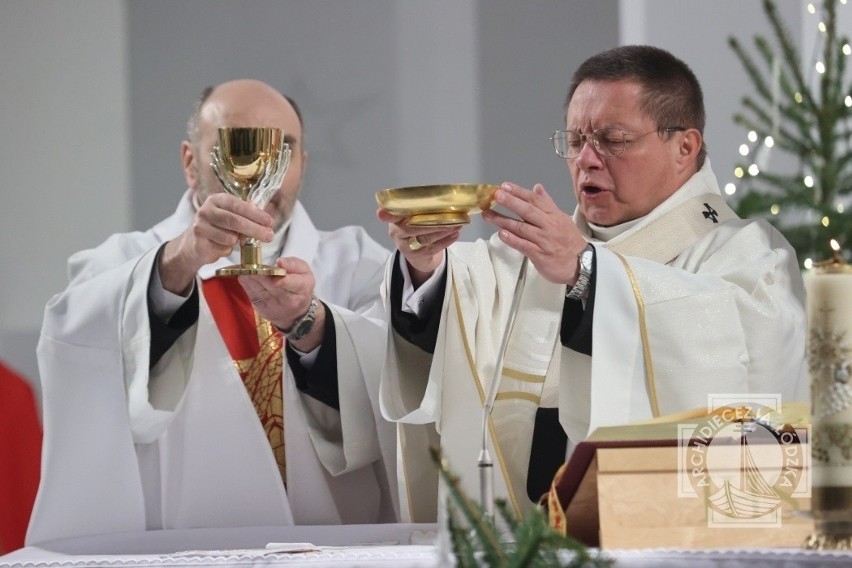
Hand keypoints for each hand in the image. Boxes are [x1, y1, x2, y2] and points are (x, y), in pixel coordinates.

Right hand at [159, 193, 274, 293]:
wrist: (194, 243)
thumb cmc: (218, 227)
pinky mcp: (199, 244)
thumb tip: (265, 217)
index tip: (270, 222)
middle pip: (234, 221)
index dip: (255, 214)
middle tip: (269, 236)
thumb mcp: (230, 214)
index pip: (238, 205)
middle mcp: (206, 211)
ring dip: (238, 242)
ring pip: (229, 238)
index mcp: (216, 200)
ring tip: (236, 240)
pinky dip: (228, 250)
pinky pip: (222, 250)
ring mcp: (200, 227)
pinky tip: (222, 246)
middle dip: (255, 230)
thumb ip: (246, 213)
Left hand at [239, 257, 325, 350]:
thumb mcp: (304, 272)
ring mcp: (275, 307)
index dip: (281, 278)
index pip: (292, 283)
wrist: (297, 312)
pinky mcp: (264, 311)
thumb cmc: (300, 287)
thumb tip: (280, 262)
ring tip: (245, 271)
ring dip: (251, 281)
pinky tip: (244, 278)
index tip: (272, 269)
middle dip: (262, 276)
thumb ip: (294, 264)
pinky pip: (254, 298)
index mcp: (302, 288)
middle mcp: (289, 301)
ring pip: (262, 292)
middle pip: (273, 288)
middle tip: (252, 266)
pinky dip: (247, 287)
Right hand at [377, 208, 460, 287]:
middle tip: (450, 218)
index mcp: (394, 220)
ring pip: (425, 239)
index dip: (386, 214)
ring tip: (457, 225)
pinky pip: (433, 249)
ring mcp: (406, 247)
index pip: (390, 216)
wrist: (417, 254)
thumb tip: (442, 198)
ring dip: (443, 231)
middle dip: (432, 223)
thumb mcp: (413, 217)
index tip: (381, 212)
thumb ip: (420, 209)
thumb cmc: (416, 228)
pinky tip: (455, 234)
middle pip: (411, 228)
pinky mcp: (417, 257)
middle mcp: (397, 234)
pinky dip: (446, 241)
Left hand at [482, 182, 587, 284]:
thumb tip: (537, 187)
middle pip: (528, 211)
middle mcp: (548, 225)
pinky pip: (524, 245)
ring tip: (488, 214)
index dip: (519, 192)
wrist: (582, 264)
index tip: (504, 186)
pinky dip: (512, 240)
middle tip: (495, 195)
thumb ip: (547, 203)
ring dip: (503, 220)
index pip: (535, 200)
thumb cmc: (569, 241)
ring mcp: (543, 240)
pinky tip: (501, 234)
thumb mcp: (561, 218)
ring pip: (522, 228)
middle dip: (511, 202)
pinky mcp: (539, 255)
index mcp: (553, 215)